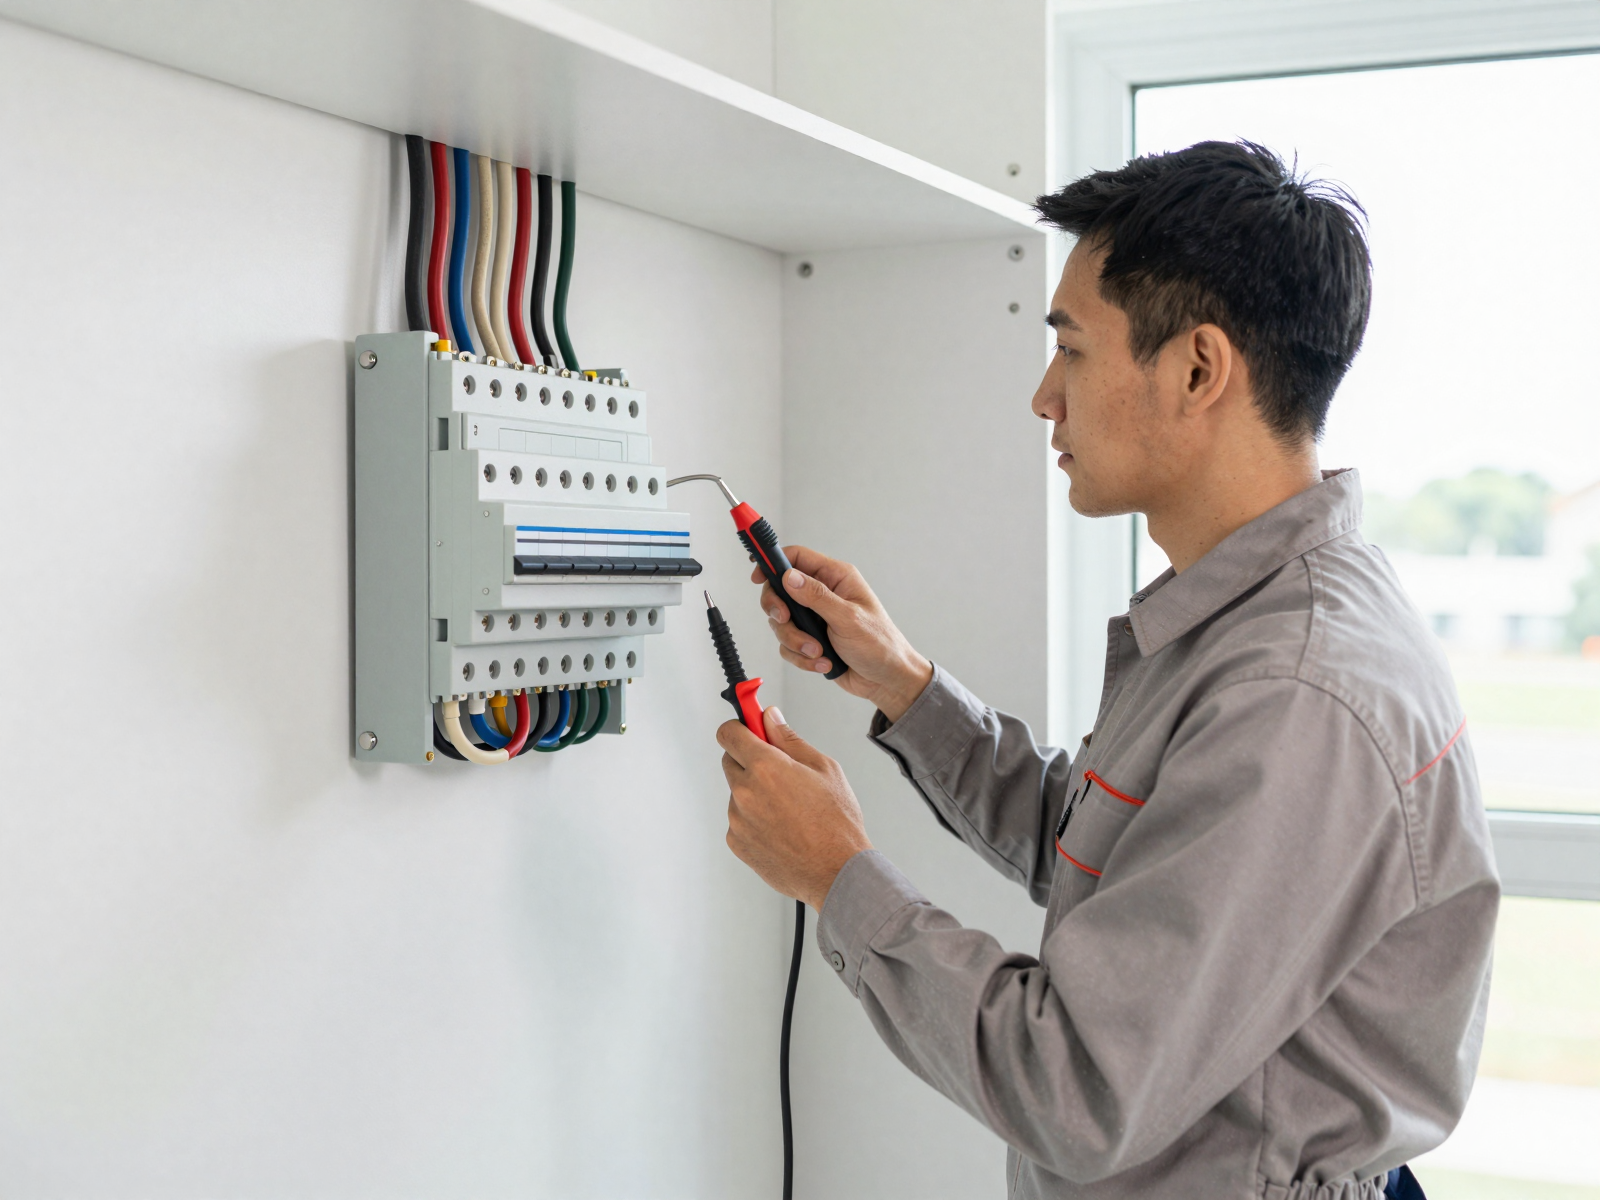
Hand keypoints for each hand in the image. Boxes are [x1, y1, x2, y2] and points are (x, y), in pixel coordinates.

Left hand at [719, 707, 871, 910]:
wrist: (836, 871)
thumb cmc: (837, 822)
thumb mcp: (824, 768)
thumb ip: (789, 738)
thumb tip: (769, 717)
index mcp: (765, 767)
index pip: (728, 733)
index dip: (740, 727)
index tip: (749, 728)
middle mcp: (744, 792)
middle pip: (730, 761)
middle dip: (749, 759)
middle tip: (779, 770)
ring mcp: (737, 820)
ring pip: (737, 792)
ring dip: (754, 792)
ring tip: (789, 808)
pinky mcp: (737, 843)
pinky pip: (739, 820)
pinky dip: (754, 819)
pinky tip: (782, 827)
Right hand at [753, 546, 932, 722]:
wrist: (887, 680)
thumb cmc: (880, 645)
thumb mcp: (848, 618)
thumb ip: (816, 596)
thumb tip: (789, 577)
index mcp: (836, 578)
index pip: (796, 557)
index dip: (773, 563)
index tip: (758, 577)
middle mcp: (823, 594)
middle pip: (780, 591)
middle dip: (779, 611)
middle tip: (786, 621)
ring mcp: (815, 617)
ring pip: (781, 622)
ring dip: (795, 641)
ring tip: (818, 651)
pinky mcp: (810, 639)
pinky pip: (788, 644)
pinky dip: (801, 657)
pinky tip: (823, 662)